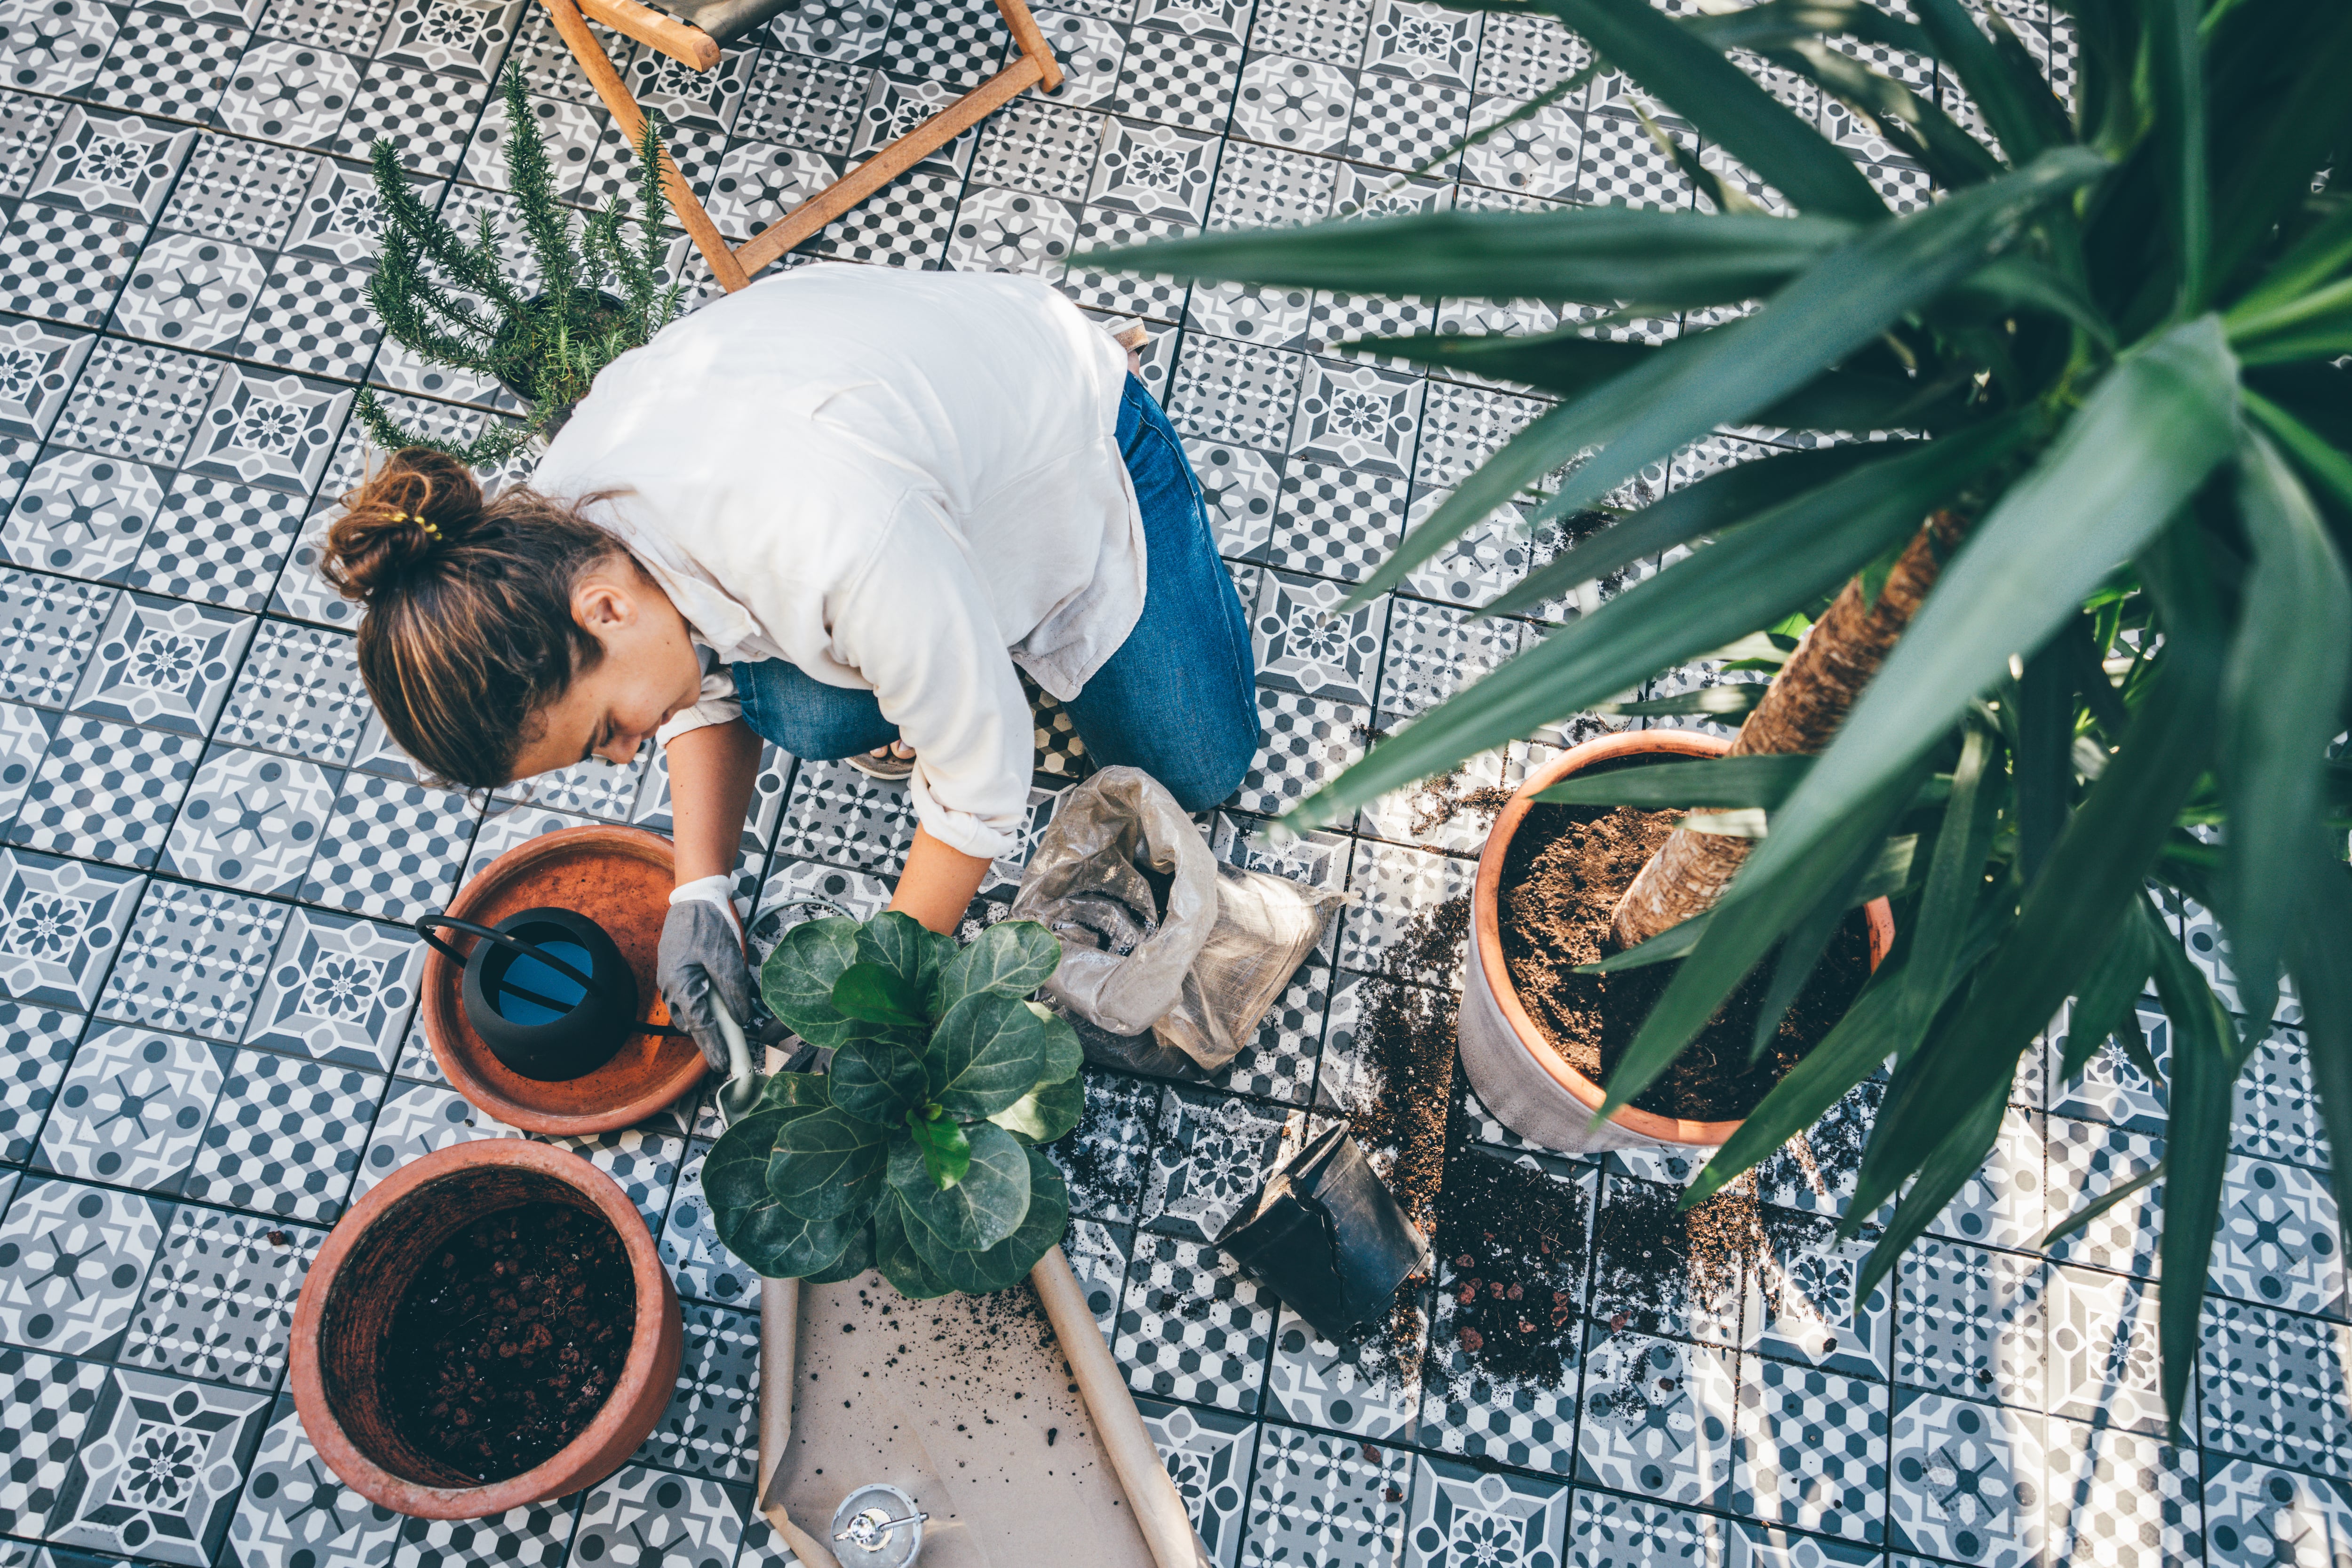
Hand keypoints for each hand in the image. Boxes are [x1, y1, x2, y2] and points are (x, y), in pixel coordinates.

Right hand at [657, 883, 753, 1073]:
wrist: (694, 899)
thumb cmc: (708, 925)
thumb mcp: (728, 959)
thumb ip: (735, 992)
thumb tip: (742, 1019)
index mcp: (681, 986)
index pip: (700, 1027)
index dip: (713, 1047)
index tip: (723, 1065)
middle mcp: (670, 988)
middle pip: (691, 1024)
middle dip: (709, 1037)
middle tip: (731, 1048)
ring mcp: (670, 981)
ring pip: (689, 1013)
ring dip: (706, 1021)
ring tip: (728, 1025)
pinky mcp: (676, 973)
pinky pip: (689, 998)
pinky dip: (703, 1005)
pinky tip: (719, 1001)